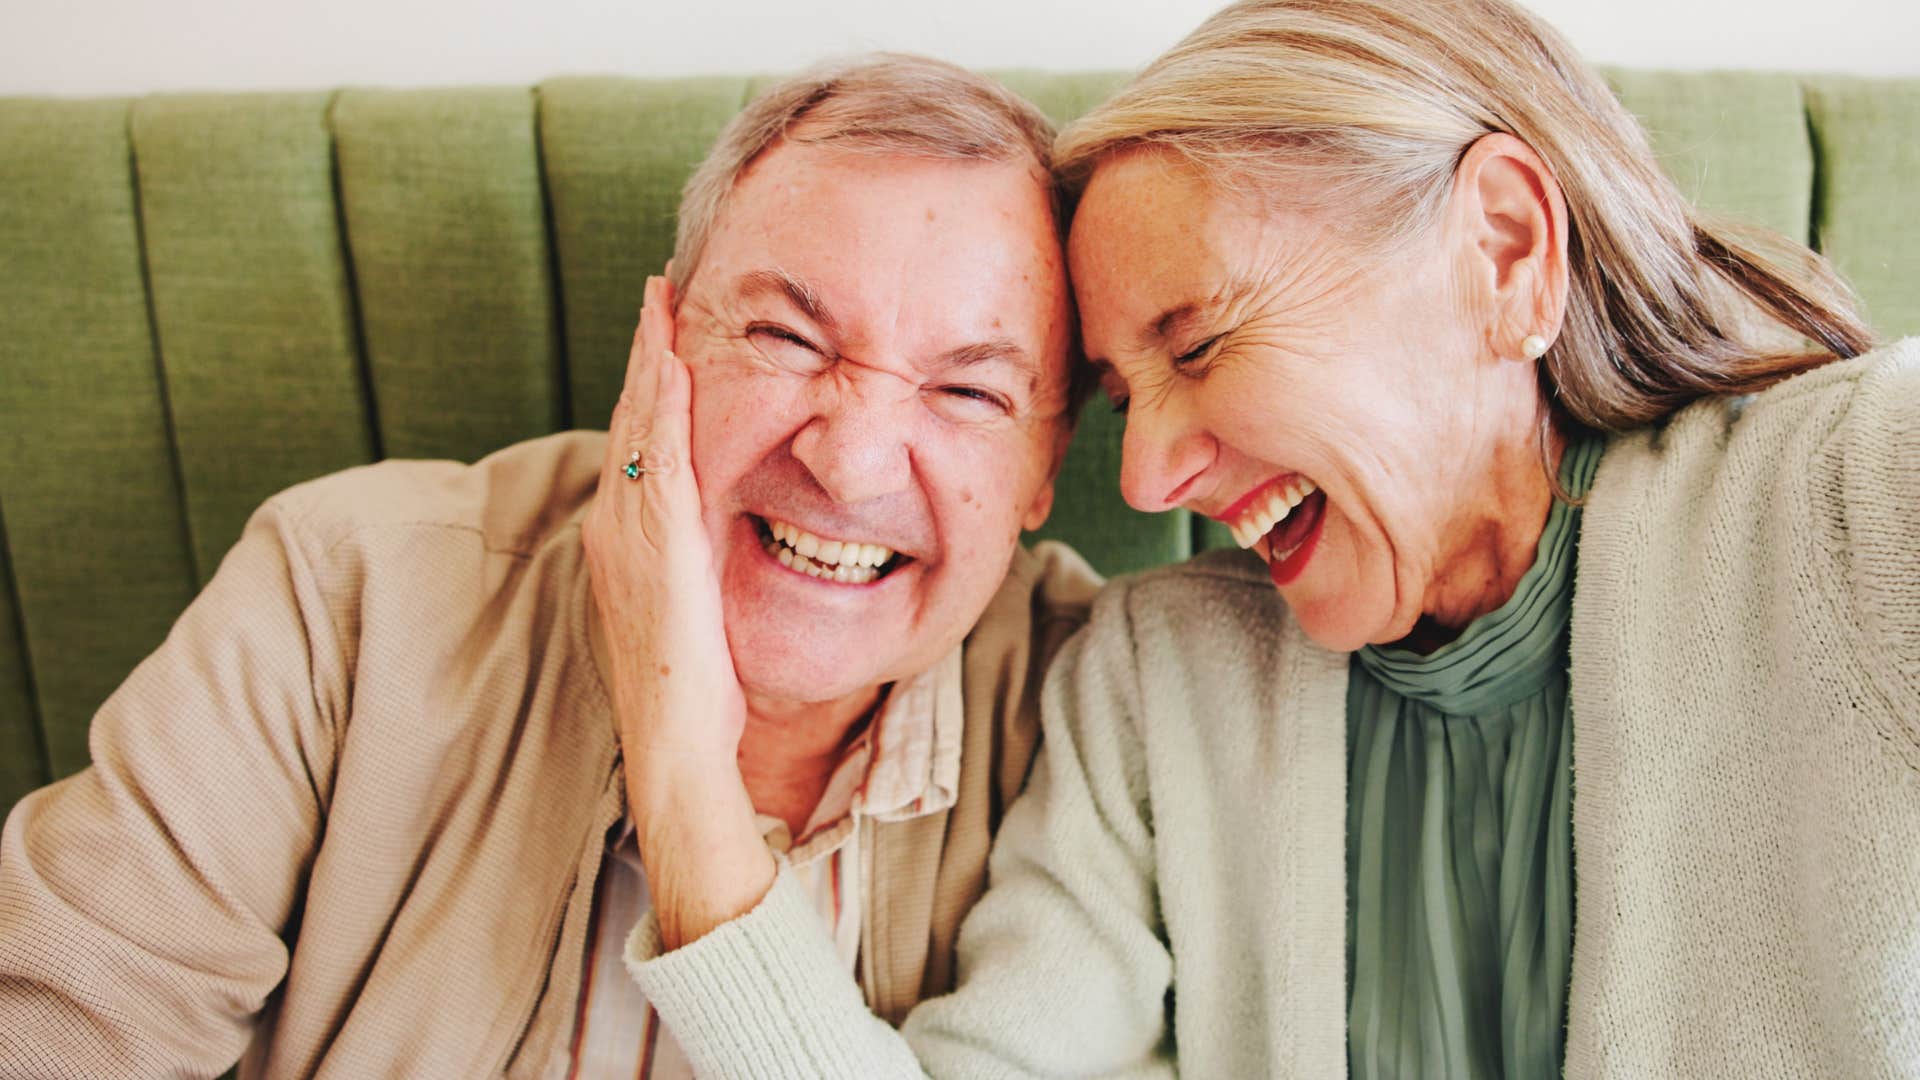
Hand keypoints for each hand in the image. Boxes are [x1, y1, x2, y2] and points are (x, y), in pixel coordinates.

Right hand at [582, 275, 774, 947]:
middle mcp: (616, 529)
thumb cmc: (697, 694)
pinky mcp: (655, 545)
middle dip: (642, 352)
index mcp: (627, 543)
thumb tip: (725, 543)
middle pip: (627, 419)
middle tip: (657, 290)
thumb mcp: (699, 613)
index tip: (663, 333)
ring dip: (648, 358)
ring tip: (659, 299)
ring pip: (635, 425)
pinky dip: (659, 403)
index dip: (646, 384)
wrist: (676, 744)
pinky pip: (655, 456)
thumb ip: (702, 569)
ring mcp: (629, 534)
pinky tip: (672, 359)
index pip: (637, 444)